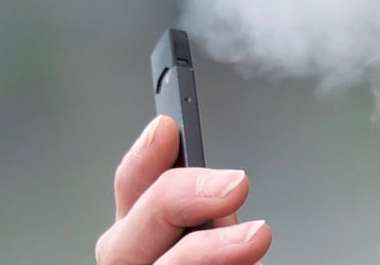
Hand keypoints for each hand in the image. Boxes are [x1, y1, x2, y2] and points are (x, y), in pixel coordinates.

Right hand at [95, 116, 271, 263]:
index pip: (129, 193)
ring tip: (254, 237)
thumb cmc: (223, 263)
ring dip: (206, 252)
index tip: (168, 128)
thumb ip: (211, 214)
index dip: (142, 159)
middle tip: (234, 185)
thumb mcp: (219, 234)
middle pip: (125, 239)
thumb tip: (226, 187)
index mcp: (143, 239)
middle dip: (178, 199)